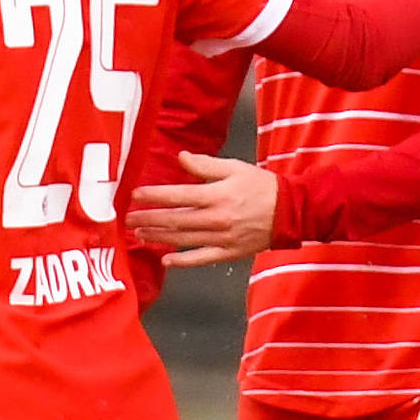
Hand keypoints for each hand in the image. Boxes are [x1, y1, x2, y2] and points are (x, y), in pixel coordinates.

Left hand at [124, 152, 277, 265]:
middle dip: (148, 218)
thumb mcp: (234, 168)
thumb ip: (205, 165)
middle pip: (174, 219)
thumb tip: (181, 158)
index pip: (177, 195)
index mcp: (216, 195)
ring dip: (158, 237)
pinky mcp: (228, 253)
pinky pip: (201, 258)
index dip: (153, 195)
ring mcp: (221, 238)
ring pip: (182, 239)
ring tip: (140, 233)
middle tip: (128, 218)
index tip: (135, 195)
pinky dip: (182, 260)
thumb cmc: (262, 186)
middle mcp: (215, 218)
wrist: (291, 212)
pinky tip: (165, 259)